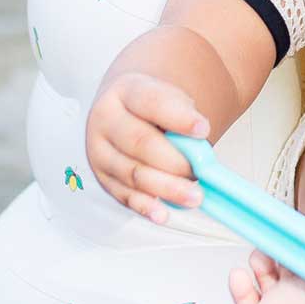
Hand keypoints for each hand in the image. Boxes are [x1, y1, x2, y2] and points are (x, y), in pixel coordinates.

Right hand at [85, 73, 209, 223]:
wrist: (126, 109)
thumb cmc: (153, 106)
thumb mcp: (169, 97)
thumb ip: (184, 116)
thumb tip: (199, 151)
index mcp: (125, 91)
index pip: (151, 102)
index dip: (178, 118)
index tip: (204, 129)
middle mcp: (106, 120)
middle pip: (141, 143)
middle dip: (175, 161)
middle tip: (200, 172)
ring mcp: (100, 151)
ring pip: (134, 174)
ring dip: (166, 188)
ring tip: (194, 196)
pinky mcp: (103, 177)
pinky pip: (124, 195)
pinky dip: (146, 206)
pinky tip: (163, 213)